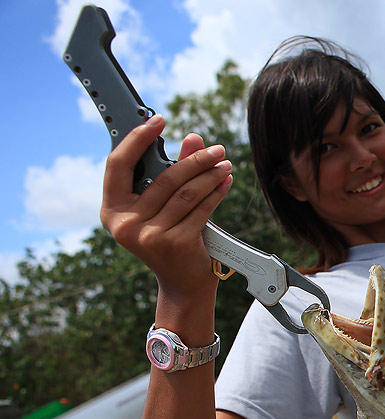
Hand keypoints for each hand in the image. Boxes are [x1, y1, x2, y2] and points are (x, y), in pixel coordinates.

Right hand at [100, 114, 232, 301]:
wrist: (183, 284)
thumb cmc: (170, 240)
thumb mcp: (163, 207)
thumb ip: (173, 171)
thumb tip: (192, 137)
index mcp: (111, 210)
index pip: (118, 164)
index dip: (136, 138)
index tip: (157, 120)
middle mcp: (125, 224)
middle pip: (163, 178)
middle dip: (194, 159)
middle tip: (216, 149)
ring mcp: (149, 235)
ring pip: (186, 192)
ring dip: (210, 174)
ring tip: (224, 164)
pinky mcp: (176, 242)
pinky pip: (201, 208)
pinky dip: (216, 192)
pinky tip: (225, 182)